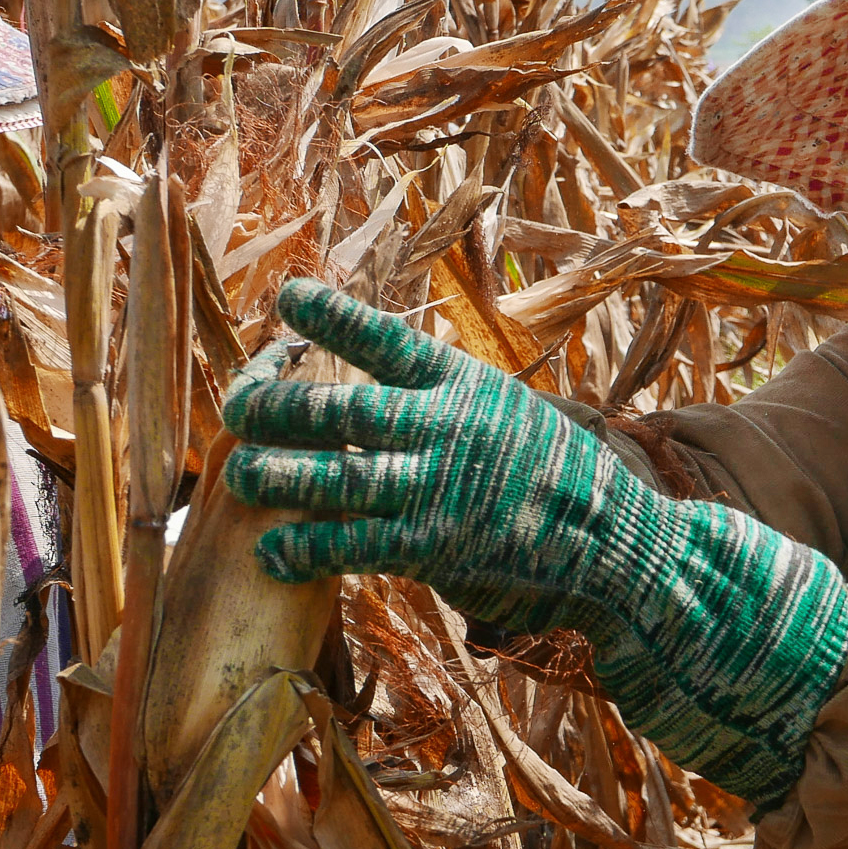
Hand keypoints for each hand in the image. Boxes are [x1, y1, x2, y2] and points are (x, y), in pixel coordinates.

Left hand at [221, 279, 847, 805]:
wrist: (613, 537)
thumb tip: (384, 382)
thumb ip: (448, 398)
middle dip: (271, 403)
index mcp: (463, 383)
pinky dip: (300, 548)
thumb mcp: (510, 407)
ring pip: (327, 477)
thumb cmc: (556, 470)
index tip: (288, 297)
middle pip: (334, 408)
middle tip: (234, 403)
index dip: (330, 317)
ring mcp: (435, 489)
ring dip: (270, 475)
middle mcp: (444, 428)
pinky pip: (347, 545)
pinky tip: (272, 551)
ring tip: (238, 475)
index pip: (383, 338)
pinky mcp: (432, 548)